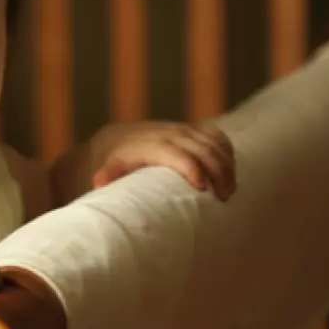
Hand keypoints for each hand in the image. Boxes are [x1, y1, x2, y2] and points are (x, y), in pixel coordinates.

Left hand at [91, 122, 235, 200]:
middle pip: (205, 151)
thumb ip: (108, 174)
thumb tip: (98, 182)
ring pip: (216, 144)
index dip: (193, 170)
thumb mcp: (111, 166)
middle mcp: (173, 134)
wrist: (121, 138)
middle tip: (224, 198)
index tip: (203, 190)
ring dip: (227, 166)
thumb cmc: (119, 160)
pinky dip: (227, 152)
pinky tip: (230, 171)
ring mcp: (186, 130)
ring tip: (230, 191)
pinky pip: (218, 136)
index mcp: (155, 144)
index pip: (180, 155)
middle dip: (219, 173)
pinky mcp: (194, 130)